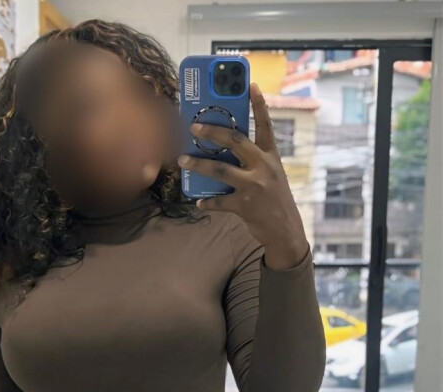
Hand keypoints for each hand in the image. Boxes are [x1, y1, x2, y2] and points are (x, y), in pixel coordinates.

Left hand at [177, 82, 309, 269]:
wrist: (285, 230)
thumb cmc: (274, 199)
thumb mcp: (271, 175)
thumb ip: (253, 161)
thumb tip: (224, 150)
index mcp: (271, 156)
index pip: (266, 125)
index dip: (259, 104)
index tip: (250, 84)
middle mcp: (263, 167)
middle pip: (235, 141)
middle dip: (212, 132)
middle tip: (194, 126)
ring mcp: (254, 186)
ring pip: (220, 170)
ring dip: (198, 165)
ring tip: (182, 160)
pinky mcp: (245, 205)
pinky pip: (219, 200)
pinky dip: (207, 201)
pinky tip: (198, 201)